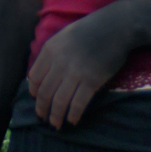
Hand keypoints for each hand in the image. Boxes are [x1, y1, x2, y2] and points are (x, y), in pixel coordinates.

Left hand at [26, 8, 129, 128]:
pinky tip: (73, 120)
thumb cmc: (91, 30)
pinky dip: (73, 114)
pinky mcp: (92, 80)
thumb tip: (45, 74)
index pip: (34, 78)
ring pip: (59, 101)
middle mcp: (59, 62)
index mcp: (50, 50)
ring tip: (56, 124)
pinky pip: (78, 103)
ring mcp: (76, 72)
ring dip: (56, 116)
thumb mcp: (64, 36)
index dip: (34, 92)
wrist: (116, 26)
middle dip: (42, 109)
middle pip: (44, 92)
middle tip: (43, 117)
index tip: (37, 99)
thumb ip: (53, 53)